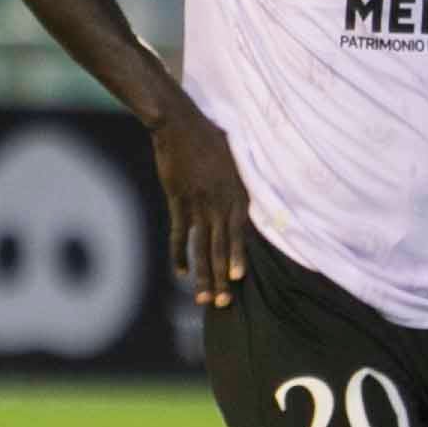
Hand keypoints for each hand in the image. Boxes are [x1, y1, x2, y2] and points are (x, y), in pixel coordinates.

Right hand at [152, 110, 251, 305]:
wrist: (180, 124)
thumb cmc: (212, 138)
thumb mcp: (237, 160)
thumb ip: (242, 185)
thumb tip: (250, 204)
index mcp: (236, 195)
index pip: (239, 235)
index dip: (237, 258)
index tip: (237, 280)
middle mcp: (218, 204)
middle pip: (220, 247)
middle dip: (221, 277)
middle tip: (222, 302)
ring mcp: (197, 204)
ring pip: (200, 247)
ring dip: (201, 273)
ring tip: (202, 297)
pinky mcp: (177, 201)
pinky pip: (178, 234)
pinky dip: (177, 254)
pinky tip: (179, 273)